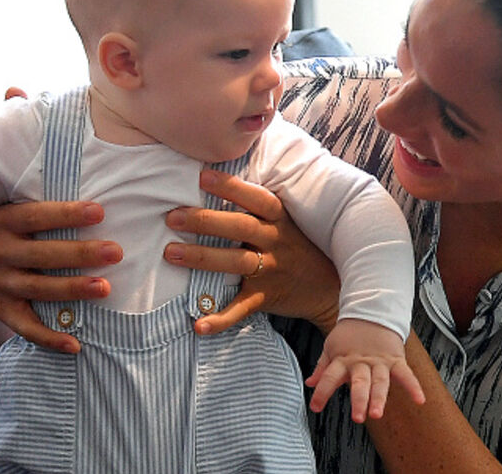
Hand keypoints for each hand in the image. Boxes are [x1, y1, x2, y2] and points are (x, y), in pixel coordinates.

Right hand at [0, 200, 120, 353]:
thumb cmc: (25, 233)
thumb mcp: (27, 213)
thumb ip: (56, 208)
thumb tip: (108, 199)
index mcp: (5, 220)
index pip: (38, 216)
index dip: (68, 214)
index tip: (100, 212)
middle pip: (43, 254)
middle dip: (81, 253)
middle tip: (116, 252)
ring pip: (39, 289)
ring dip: (73, 290)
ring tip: (104, 288)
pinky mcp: (2, 310)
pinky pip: (27, 327)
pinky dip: (50, 338)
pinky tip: (75, 344)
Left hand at [164, 168, 340, 334]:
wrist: (330, 287)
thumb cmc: (298, 247)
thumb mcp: (287, 222)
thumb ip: (258, 206)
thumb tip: (216, 177)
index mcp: (280, 219)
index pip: (256, 198)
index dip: (230, 186)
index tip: (201, 177)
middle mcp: (276, 241)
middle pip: (240, 227)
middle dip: (204, 221)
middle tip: (172, 217)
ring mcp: (271, 270)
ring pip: (235, 262)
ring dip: (202, 258)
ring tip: (171, 253)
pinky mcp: (266, 297)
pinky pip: (241, 308)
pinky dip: (220, 318)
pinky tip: (199, 324)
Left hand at [305, 318, 424, 422]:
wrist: (371, 312)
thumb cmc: (350, 334)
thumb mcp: (331, 348)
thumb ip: (322, 368)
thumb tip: (310, 383)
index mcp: (343, 360)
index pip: (329, 377)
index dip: (322, 392)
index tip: (315, 407)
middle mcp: (361, 362)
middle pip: (360, 382)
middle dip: (359, 400)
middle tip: (358, 417)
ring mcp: (379, 361)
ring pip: (380, 381)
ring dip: (379, 398)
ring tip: (378, 414)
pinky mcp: (395, 359)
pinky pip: (405, 374)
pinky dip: (414, 386)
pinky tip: (420, 400)